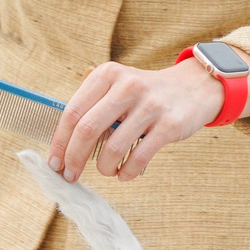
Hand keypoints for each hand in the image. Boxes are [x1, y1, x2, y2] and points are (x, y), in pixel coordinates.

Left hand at [48, 59, 223, 182]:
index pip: (72, 111)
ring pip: (113, 147)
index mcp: (108, 74)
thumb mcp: (117, 85)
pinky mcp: (170, 125)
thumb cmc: (145, 94)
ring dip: (103, 167)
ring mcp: (150, 105)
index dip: (59, 141)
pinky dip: (126, 172)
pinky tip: (124, 173)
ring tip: (106, 170)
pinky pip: (139, 157)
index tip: (54, 162)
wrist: (194, 87)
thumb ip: (92, 106)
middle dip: (74, 158)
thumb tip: (63, 144)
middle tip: (70, 175)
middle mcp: (127, 86)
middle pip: (87, 129)